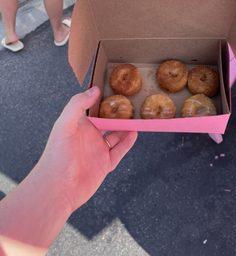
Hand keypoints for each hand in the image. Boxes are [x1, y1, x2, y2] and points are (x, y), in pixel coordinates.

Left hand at [36, 87, 136, 211]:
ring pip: (116, 135)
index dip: (102, 99)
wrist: (58, 189)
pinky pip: (120, 150)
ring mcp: (98, 150)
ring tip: (136, 115)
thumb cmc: (57, 155)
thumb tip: (95, 89)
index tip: (115, 88)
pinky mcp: (105, 163)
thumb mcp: (65, 124)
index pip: (93, 108)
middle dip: (118, 112)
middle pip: (107, 121)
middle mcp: (89, 136)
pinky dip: (128, 142)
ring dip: (126, 126)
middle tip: (131, 101)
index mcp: (78, 125)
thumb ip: (78, 105)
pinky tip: (135, 132)